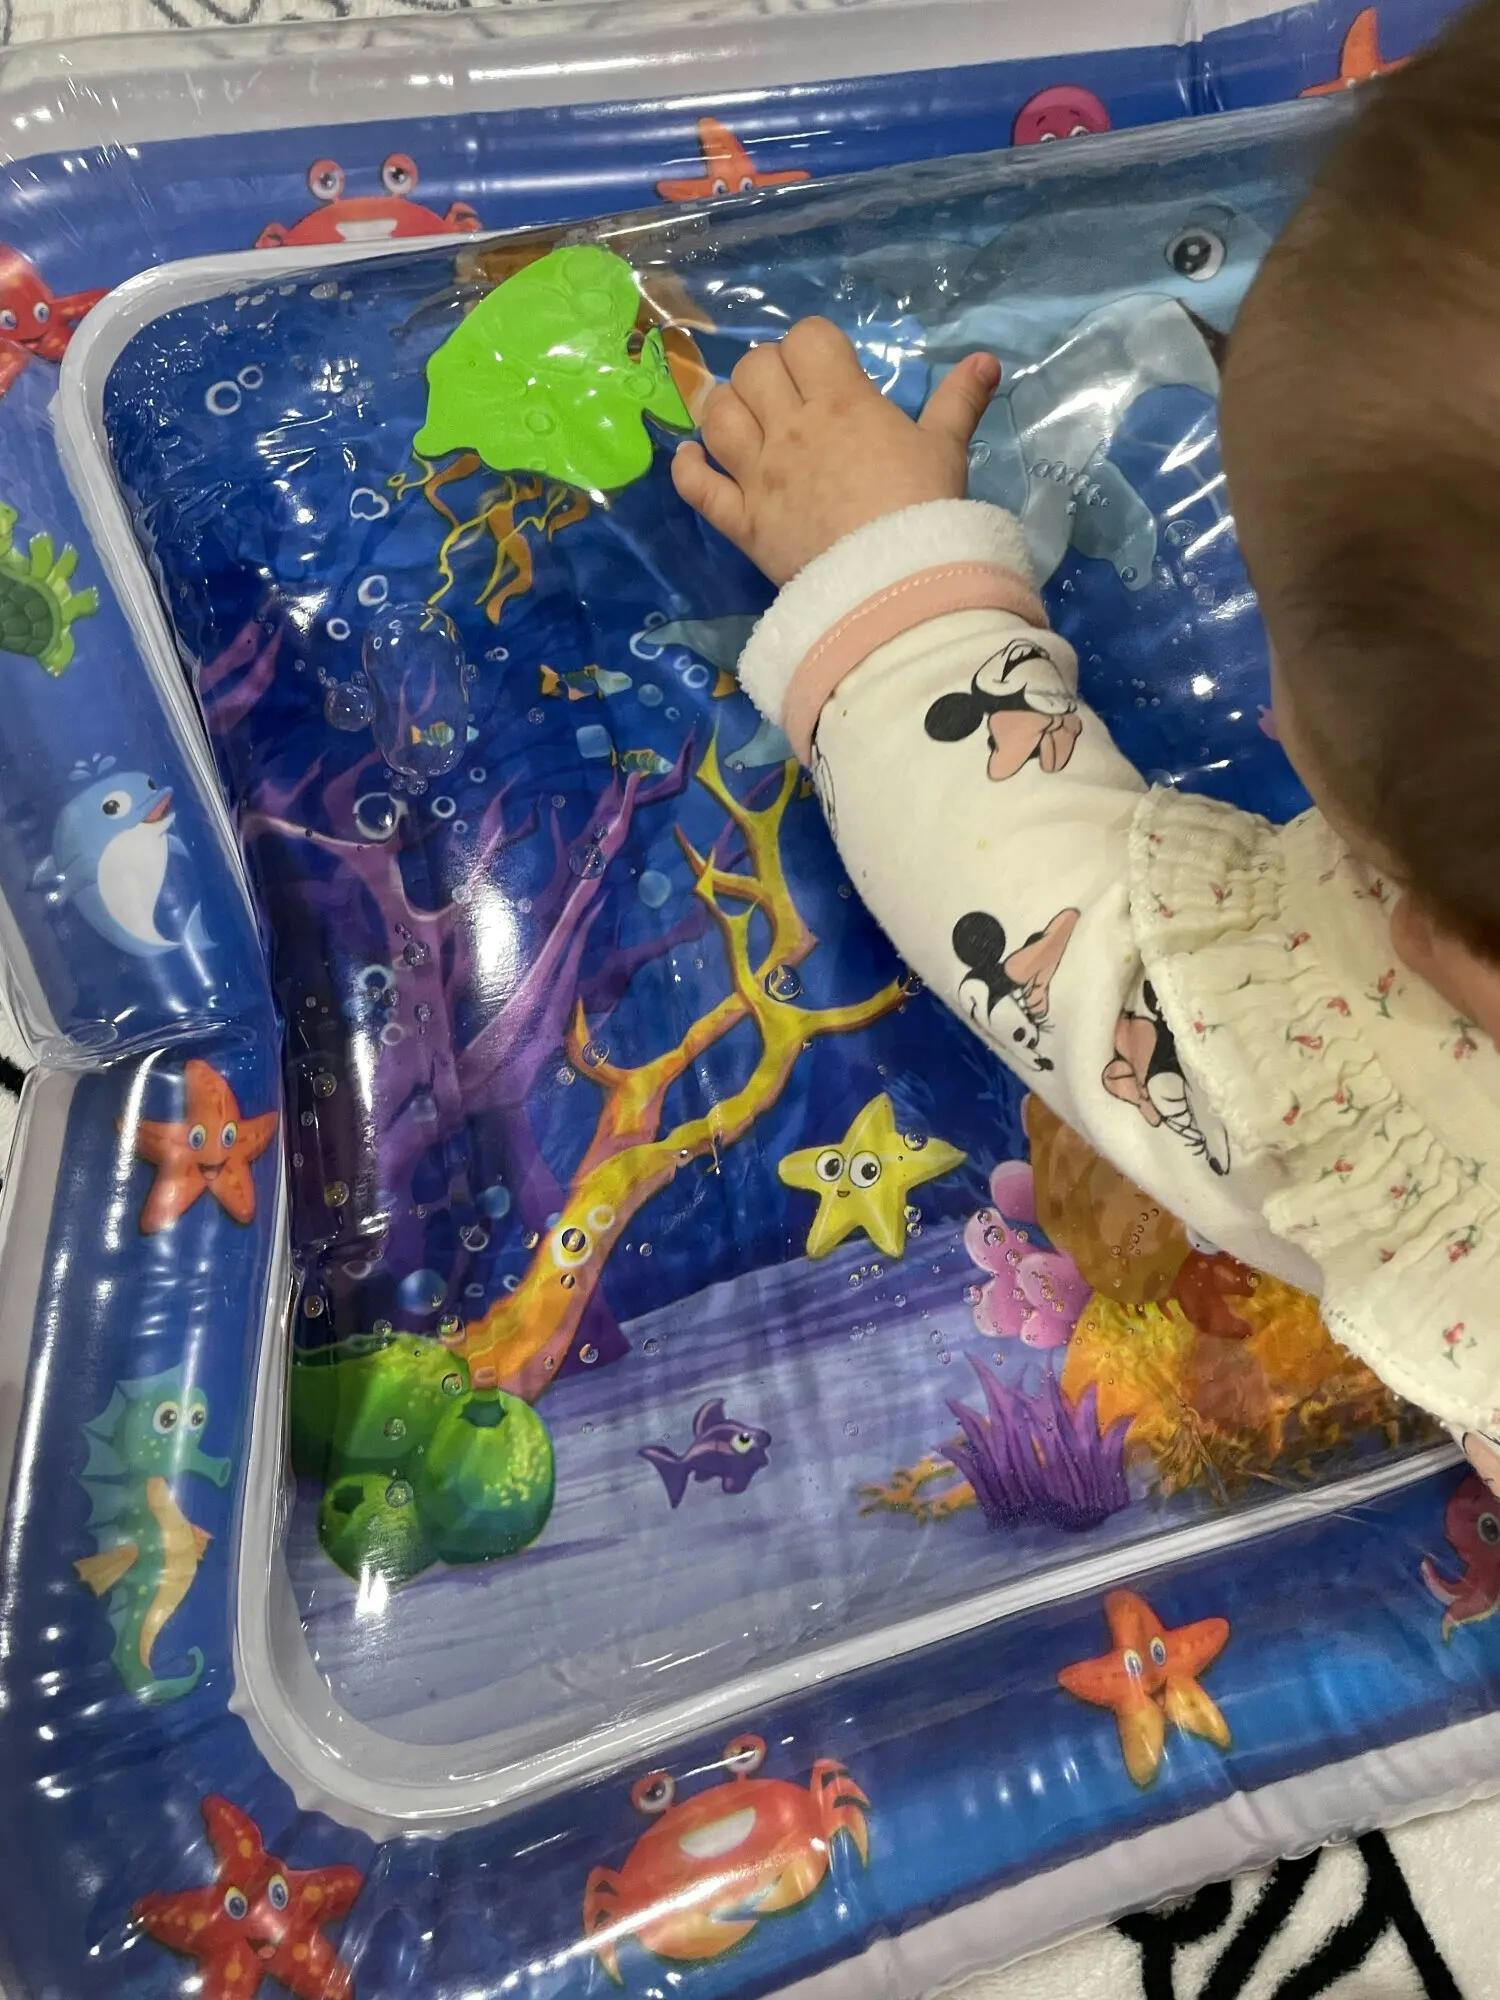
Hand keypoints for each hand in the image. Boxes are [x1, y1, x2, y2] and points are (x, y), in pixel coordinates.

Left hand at [671, 316, 1000, 585]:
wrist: (895, 586)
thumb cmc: (926, 512)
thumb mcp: (947, 450)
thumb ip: (959, 402)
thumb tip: (985, 361)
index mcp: (842, 402)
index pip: (806, 339)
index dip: (812, 346)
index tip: (827, 369)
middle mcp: (791, 429)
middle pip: (754, 369)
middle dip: (768, 373)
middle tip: (787, 397)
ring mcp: (759, 476)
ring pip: (716, 416)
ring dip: (724, 409)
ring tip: (744, 420)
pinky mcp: (741, 522)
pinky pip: (696, 486)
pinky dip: (687, 468)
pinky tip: (691, 457)